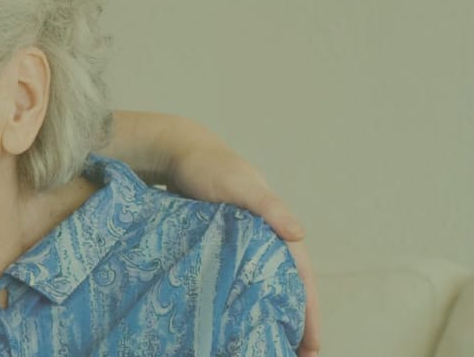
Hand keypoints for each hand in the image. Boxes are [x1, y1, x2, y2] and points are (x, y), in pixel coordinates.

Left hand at [168, 147, 317, 355]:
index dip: (309, 311)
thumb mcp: (241, 185)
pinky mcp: (218, 248)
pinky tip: (234, 322)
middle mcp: (264, 241)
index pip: (301, 277)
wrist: (177, 154)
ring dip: (269, 314)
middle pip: (285, 288)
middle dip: (294, 322)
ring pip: (262, 287)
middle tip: (295, 356)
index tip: (312, 343)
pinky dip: (242, 301)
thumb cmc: (211, 167)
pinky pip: (235, 280)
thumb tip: (299, 234)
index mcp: (277, 229)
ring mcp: (241, 246)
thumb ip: (268, 207)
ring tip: (269, 345)